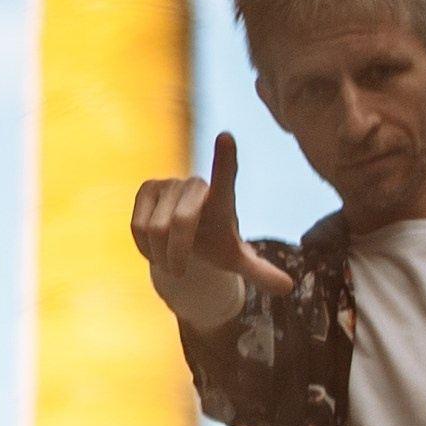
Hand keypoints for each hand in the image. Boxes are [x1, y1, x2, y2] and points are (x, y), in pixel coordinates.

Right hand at [131, 131, 294, 330]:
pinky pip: (138, 226)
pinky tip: (154, 248)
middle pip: (179, 223)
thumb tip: (288, 288)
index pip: (225, 178)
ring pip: (155, 229)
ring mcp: (170, 183)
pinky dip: (144, 248)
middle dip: (177, 255)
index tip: (227, 137)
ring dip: (160, 255)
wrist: (188, 236)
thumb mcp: (236, 260)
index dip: (225, 159)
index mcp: (222, 200)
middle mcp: (196, 185)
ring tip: (169, 259)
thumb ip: (260, 272)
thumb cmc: (215, 243)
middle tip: (180, 271)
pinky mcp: (147, 187)